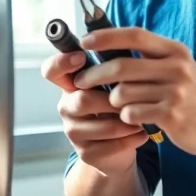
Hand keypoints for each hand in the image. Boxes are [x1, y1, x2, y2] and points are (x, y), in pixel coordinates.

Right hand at [41, 51, 148, 175]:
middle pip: (82, 99)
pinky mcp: (86, 153)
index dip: (62, 62)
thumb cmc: (119, 106)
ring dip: (125, 121)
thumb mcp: (115, 83)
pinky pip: (108, 146)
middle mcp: (67, 106)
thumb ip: (113, 66)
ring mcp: (73, 131)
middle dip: (112, 100)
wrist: (121, 146)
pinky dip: (130, 139)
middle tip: (134, 100)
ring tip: (143, 118)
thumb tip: (126, 43)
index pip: (52, 70)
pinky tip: (142, 133)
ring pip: (98, 125)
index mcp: (72, 85)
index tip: (82, 57)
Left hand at [74, 27, 195, 156]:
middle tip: (81, 81)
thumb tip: (108, 44)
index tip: (84, 42)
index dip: (106, 36)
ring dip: (114, 101)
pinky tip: (134, 119)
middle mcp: (176, 67)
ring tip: (121, 105)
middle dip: (95, 74)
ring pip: (123, 92)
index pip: (134, 34)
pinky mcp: (171, 114)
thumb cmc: (190, 96)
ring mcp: (175, 91)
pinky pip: (132, 113)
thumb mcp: (177, 67)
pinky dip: (126, 117)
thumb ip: (150, 56)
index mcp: (174, 51)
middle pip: (122, 66)